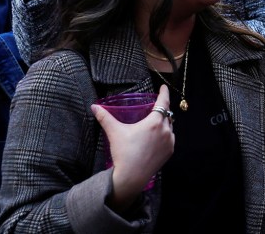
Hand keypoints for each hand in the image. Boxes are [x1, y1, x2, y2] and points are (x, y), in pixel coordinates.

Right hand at [93, 85, 174, 210]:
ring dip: (164, 122)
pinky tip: (158, 137)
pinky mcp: (170, 151)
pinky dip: (165, 134)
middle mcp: (166, 130)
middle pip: (166, 114)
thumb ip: (105, 117)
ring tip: (155, 122)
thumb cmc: (124, 152)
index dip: (164, 93)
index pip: (163, 102)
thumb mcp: (114, 132)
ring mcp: (170, 141)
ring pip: (169, 126)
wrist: (131, 176)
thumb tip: (94, 106)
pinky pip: (170, 138)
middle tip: (155, 107)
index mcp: (155, 122)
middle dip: (162, 109)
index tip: (163, 87)